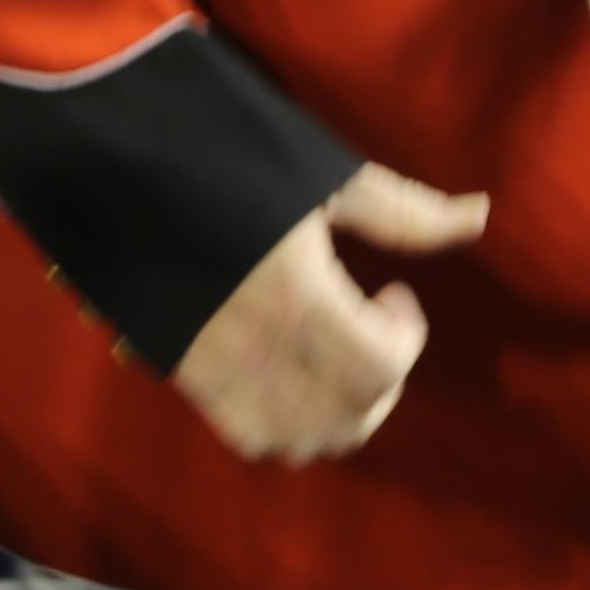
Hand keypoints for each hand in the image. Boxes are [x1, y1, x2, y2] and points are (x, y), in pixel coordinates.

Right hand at [169, 161, 489, 463]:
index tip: (395, 293)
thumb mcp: (322, 174)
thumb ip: (403, 210)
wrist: (109, 155)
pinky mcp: (182, 371)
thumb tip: (480, 215)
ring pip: (300, 439)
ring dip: (337, 411)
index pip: (378, 369)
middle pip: (347, 416)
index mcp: (297, 295)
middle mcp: (257, 348)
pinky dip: (284, 425)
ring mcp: (215, 368)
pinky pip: (247, 435)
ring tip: (334, 355)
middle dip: (381, 382)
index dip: (406, 340)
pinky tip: (286, 372)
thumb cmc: (224, 150)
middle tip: (373, 327)